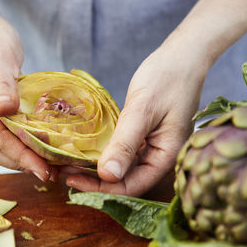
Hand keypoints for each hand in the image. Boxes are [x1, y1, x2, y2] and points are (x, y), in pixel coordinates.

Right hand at [0, 9, 53, 180]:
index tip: (41, 167)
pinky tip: (32, 153)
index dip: (17, 153)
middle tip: (48, 173)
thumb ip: (3, 81)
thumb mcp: (1, 51)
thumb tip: (4, 111)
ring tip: (44, 167)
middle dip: (18, 164)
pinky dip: (13, 150)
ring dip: (16, 161)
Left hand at [66, 46, 206, 195]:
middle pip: (126, 180)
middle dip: (95, 180)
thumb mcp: (143, 110)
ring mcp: (152, 146)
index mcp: (166, 156)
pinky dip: (105, 153)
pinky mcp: (144, 136)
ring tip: (70, 163)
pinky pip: (124, 152)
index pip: (132, 185)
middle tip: (65, 172)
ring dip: (97, 168)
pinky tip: (87, 150)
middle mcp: (160, 156)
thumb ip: (126, 144)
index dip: (102, 189)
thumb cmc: (166, 79)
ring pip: (123, 167)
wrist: (181, 57)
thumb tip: (108, 176)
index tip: (73, 180)